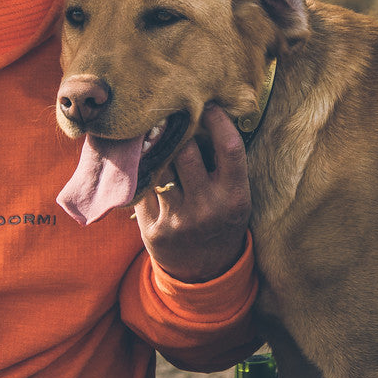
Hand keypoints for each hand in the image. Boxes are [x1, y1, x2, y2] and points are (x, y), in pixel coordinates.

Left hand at [133, 104, 251, 282]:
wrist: (205, 272)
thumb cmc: (221, 220)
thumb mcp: (235, 196)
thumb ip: (224, 164)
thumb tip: (204, 114)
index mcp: (235, 197)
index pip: (230, 147)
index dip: (219, 120)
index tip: (208, 104)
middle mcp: (208, 208)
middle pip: (186, 150)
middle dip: (178, 129)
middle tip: (171, 112)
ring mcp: (179, 219)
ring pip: (159, 165)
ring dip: (155, 146)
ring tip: (153, 130)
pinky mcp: (153, 227)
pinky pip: (144, 186)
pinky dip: (143, 171)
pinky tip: (143, 161)